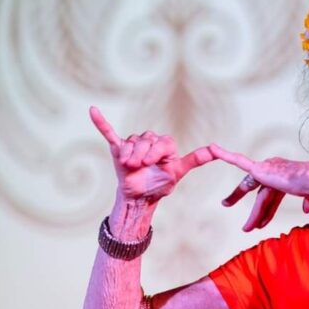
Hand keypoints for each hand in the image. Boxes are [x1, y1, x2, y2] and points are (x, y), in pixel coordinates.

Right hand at [90, 106, 213, 202]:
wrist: (139, 198)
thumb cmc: (159, 185)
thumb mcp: (178, 172)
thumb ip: (195, 159)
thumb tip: (216, 149)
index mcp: (165, 144)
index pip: (162, 141)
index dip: (155, 152)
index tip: (150, 164)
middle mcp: (149, 140)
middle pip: (146, 140)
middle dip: (142, 156)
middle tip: (139, 167)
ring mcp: (133, 144)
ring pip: (131, 142)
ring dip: (130, 155)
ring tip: (130, 166)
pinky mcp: (118, 148)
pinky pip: (109, 132)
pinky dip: (101, 122)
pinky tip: (92, 110)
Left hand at [209, 143, 308, 230]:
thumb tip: (307, 210)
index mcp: (283, 177)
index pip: (270, 197)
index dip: (265, 212)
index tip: (258, 223)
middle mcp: (273, 171)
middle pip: (257, 193)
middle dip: (244, 201)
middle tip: (226, 204)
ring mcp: (265, 169)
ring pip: (252, 193)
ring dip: (243, 204)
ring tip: (234, 215)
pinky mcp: (258, 169)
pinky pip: (238, 161)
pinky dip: (224, 154)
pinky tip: (212, 148)